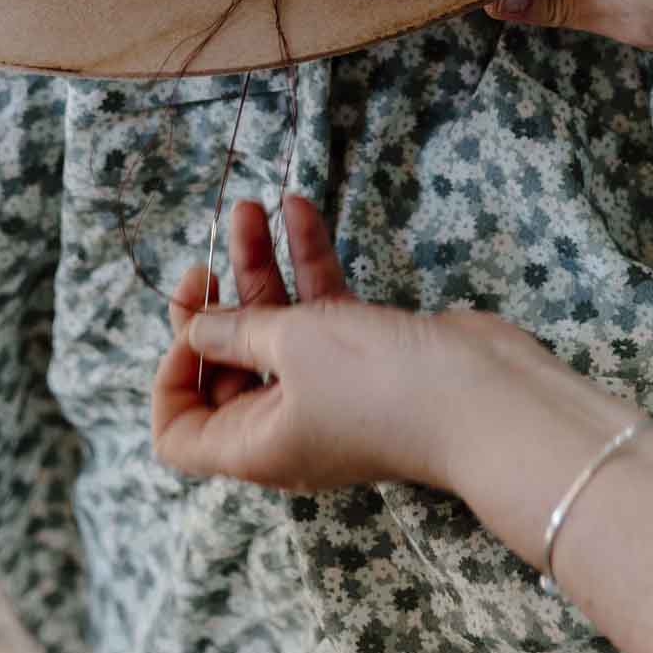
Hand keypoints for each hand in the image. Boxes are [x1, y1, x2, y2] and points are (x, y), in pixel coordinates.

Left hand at [152, 193, 474, 492]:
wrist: (481, 395)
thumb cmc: (375, 383)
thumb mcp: (290, 347)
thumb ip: (236, 330)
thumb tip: (195, 328)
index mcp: (254, 445)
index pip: (181, 434)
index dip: (171, 380)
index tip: (190, 324)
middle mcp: (284, 422)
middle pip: (226, 366)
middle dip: (215, 304)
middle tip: (210, 258)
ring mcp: (326, 388)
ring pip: (276, 326)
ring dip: (261, 267)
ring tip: (253, 207)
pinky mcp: (364, 353)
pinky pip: (321, 308)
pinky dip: (309, 263)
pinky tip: (300, 210)